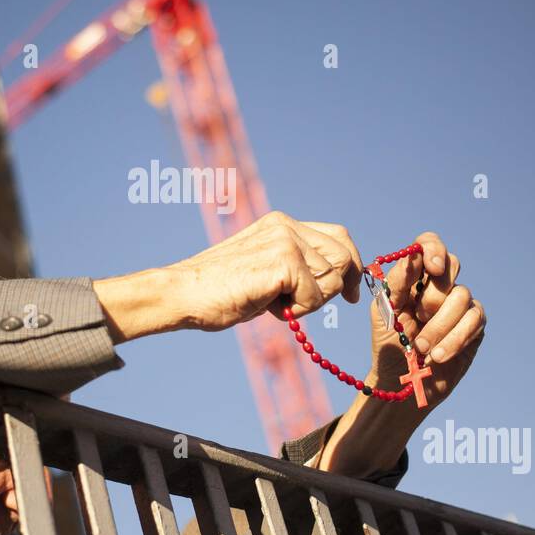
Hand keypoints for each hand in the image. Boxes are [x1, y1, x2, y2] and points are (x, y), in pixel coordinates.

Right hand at [94, 211, 364, 340]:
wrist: (184, 293)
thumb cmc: (219, 291)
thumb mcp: (265, 270)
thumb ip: (295, 267)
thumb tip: (334, 283)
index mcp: (282, 224)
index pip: (337, 236)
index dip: (351, 263)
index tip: (349, 292)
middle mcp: (287, 226)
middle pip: (343, 257)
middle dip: (334, 287)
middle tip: (304, 306)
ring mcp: (286, 241)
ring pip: (331, 279)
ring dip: (309, 302)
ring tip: (273, 302)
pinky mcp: (284, 261)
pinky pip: (315, 296)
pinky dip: (298, 310)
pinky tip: (270, 306)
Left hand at [316, 232, 485, 479]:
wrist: (400, 381)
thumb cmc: (389, 343)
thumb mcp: (384, 311)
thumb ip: (396, 282)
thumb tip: (412, 256)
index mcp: (414, 276)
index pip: (429, 244)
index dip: (434, 249)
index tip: (432, 268)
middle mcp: (439, 285)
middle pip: (452, 264)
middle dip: (434, 293)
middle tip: (419, 316)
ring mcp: (459, 304)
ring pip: (462, 296)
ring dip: (439, 326)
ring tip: (421, 348)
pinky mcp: (474, 326)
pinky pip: (473, 321)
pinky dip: (453, 340)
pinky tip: (437, 356)